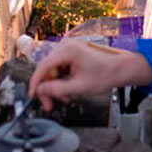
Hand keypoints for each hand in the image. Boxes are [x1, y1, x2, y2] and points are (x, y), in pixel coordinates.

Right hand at [29, 39, 151, 111]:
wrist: (119, 70)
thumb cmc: (103, 76)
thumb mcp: (79, 87)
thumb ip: (57, 89)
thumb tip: (39, 91)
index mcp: (68, 50)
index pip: (43, 66)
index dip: (35, 82)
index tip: (32, 96)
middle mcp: (66, 46)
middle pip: (47, 70)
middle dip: (48, 89)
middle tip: (50, 105)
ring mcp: (69, 50)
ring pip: (52, 72)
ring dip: (56, 87)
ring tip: (66, 98)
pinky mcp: (72, 55)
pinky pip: (60, 70)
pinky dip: (61, 82)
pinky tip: (68, 92)